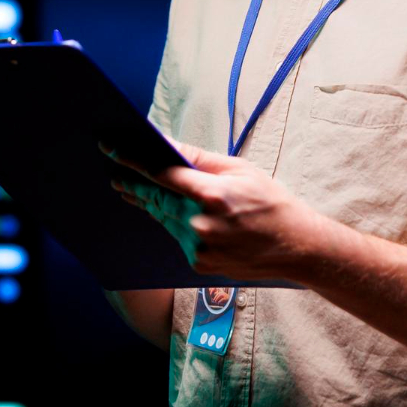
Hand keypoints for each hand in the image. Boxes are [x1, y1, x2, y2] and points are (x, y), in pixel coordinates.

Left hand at [99, 135, 314, 281]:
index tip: (111, 149)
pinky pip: (177, 237)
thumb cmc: (269, 201)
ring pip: (164, 219)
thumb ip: (198, 159)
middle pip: (155, 199)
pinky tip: (164, 213)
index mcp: (212, 194)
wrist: (295, 246)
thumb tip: (166, 143)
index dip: (132, 161)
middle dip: (133, 185)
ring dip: (149, 204)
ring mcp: (200, 247)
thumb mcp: (238, 169)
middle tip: (116, 176)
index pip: (161, 174)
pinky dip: (172, 224)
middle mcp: (202, 223)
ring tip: (132, 191)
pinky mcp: (200, 263)